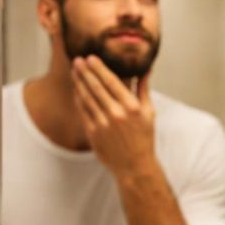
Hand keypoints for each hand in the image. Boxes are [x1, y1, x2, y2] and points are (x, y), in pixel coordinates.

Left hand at [71, 56, 156, 177]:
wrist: (134, 166)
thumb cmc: (144, 138)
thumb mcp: (149, 113)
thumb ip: (144, 89)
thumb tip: (146, 69)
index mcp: (132, 107)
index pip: (111, 81)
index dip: (99, 68)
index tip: (91, 57)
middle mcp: (116, 114)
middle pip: (96, 87)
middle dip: (85, 71)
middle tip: (77, 60)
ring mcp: (103, 124)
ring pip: (86, 97)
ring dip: (79, 82)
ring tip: (74, 71)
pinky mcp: (93, 133)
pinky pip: (83, 111)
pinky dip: (79, 99)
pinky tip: (76, 90)